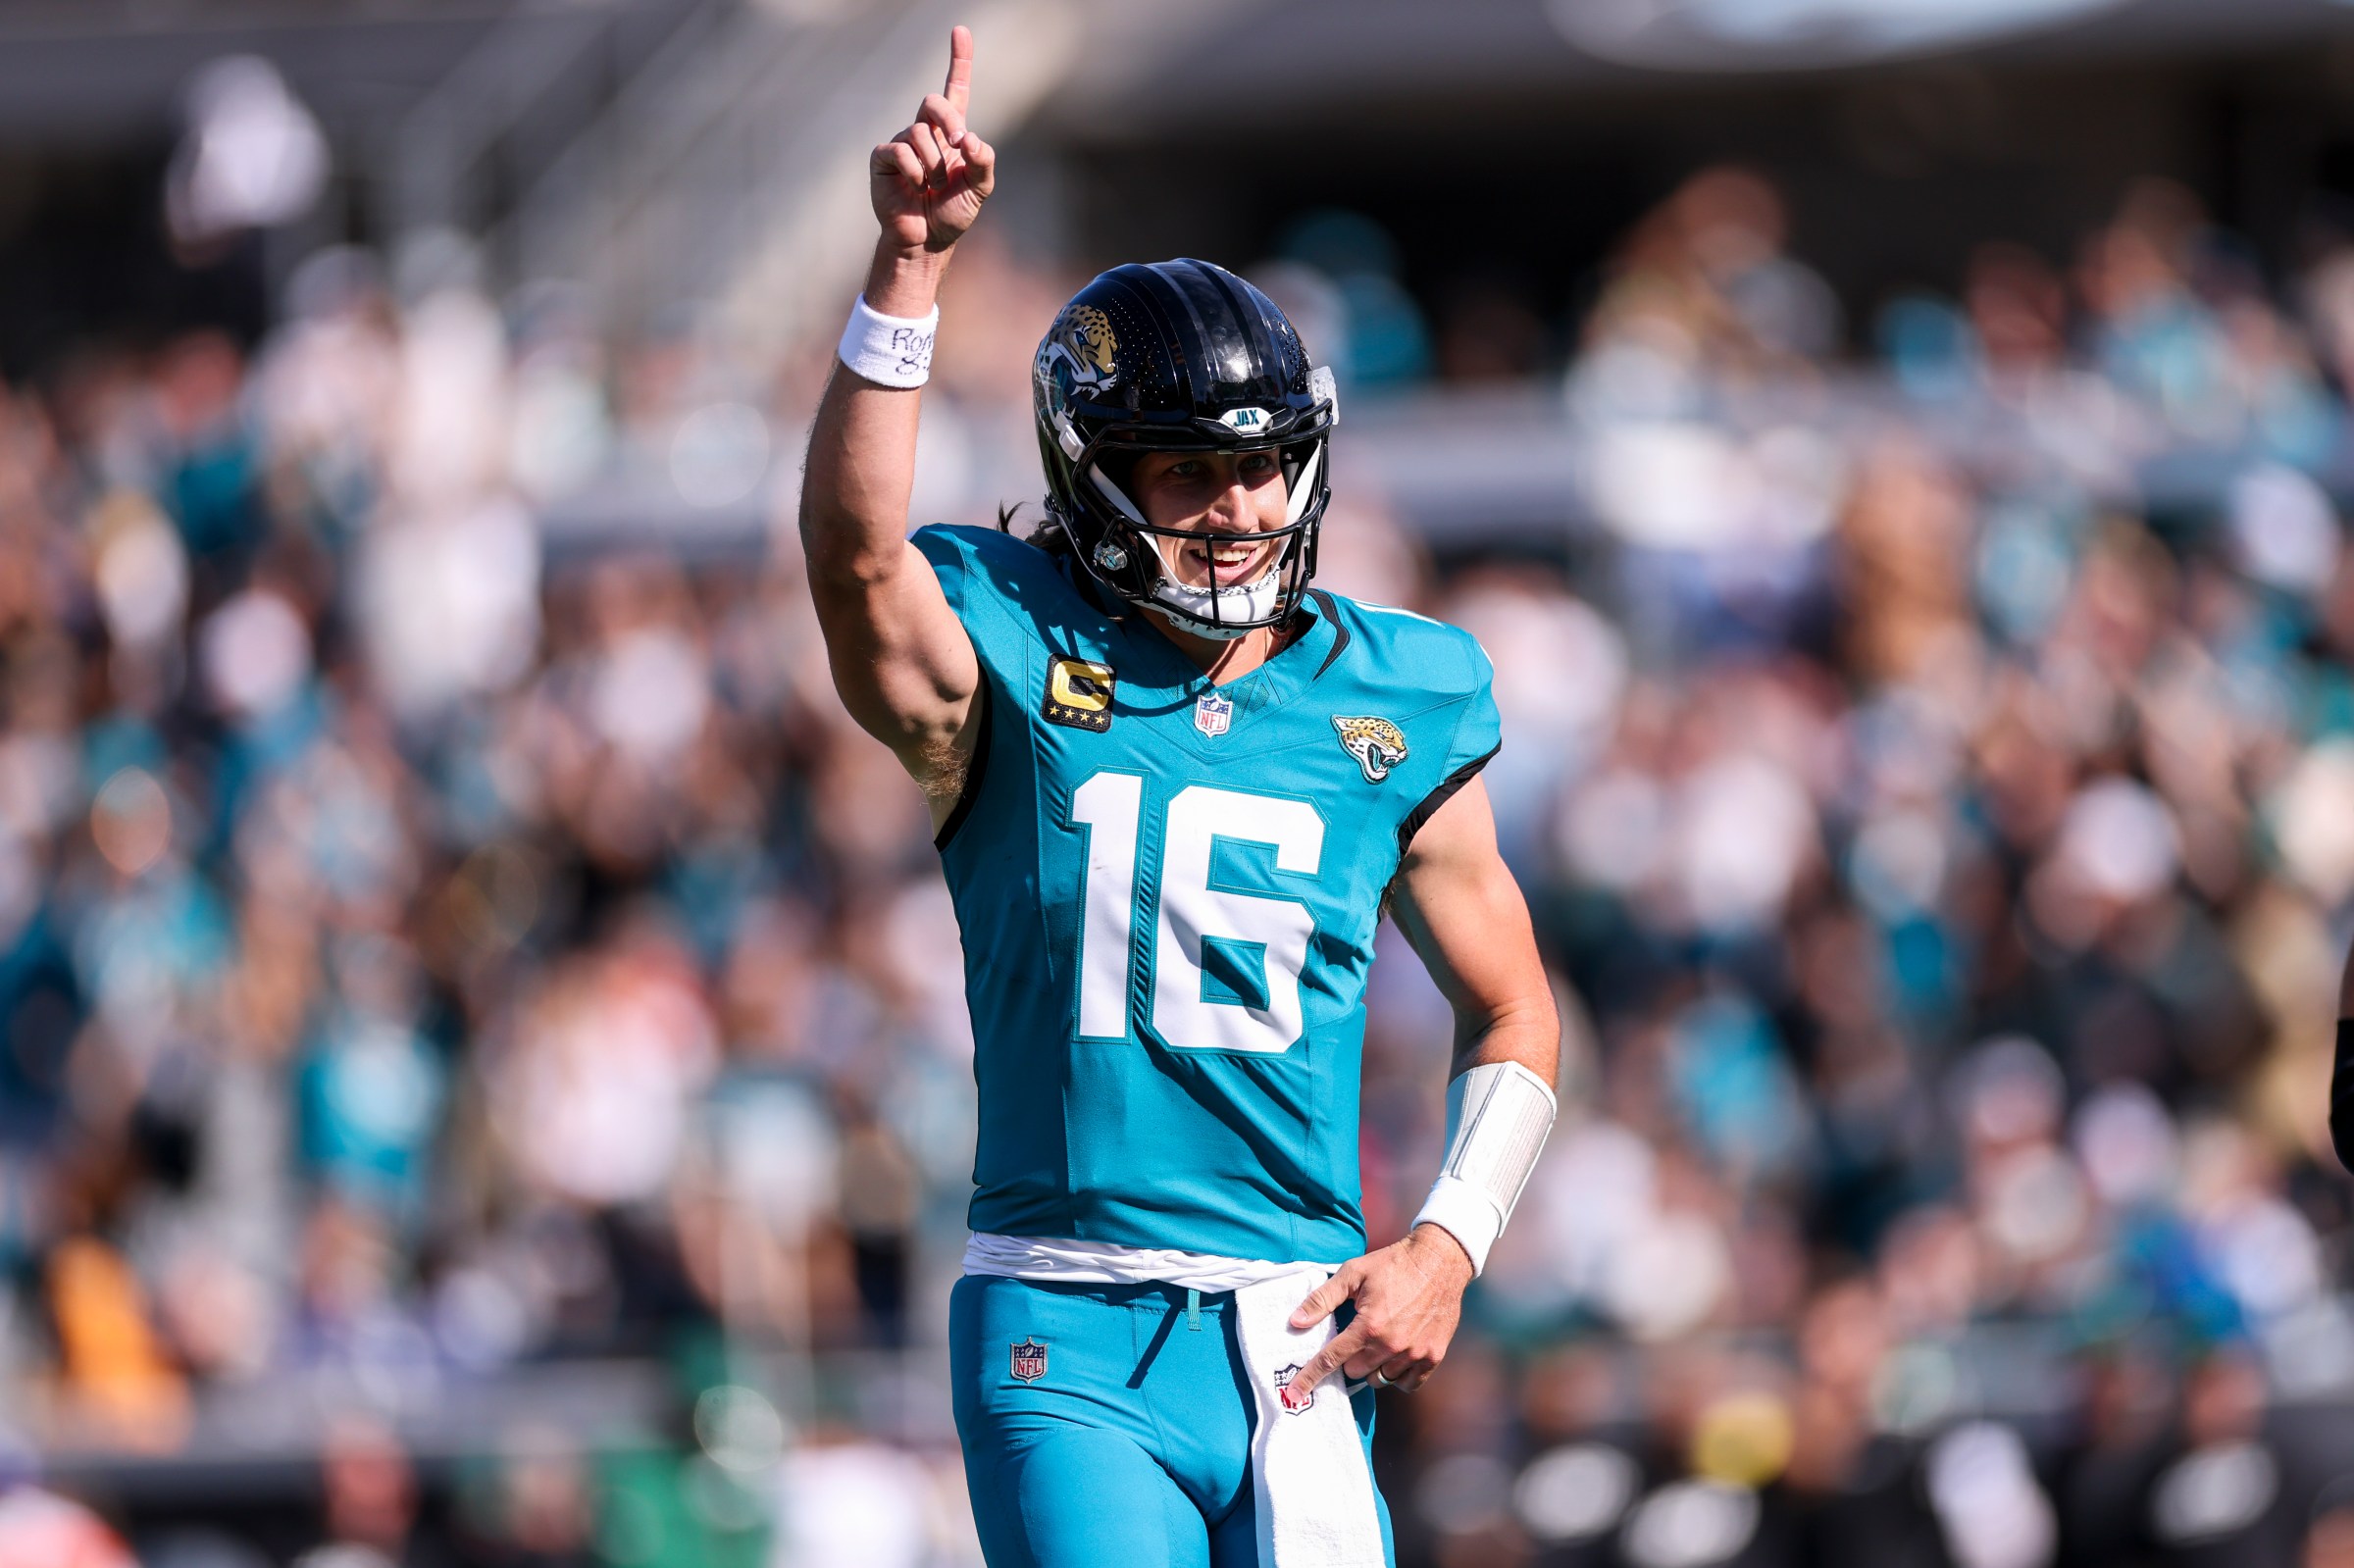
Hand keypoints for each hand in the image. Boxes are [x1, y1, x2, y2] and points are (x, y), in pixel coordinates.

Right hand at [870, 25, 996, 258]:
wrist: (927, 240)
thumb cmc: (953, 213)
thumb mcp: (980, 188)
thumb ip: (984, 161)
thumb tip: (970, 139)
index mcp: (951, 134)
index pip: (955, 89)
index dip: (959, 60)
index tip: (960, 30)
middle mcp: (925, 132)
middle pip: (934, 102)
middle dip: (949, 120)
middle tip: (958, 145)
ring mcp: (902, 143)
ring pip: (919, 133)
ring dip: (934, 163)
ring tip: (933, 186)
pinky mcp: (884, 158)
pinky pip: (900, 151)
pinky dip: (914, 170)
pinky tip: (916, 187)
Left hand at [1283, 1224, 1473, 1404]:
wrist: (1440, 1260)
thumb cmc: (1393, 1264)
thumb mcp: (1353, 1273)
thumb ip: (1322, 1299)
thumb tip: (1296, 1321)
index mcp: (1368, 1325)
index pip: (1330, 1359)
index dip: (1308, 1378)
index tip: (1292, 1395)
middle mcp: (1391, 1345)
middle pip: (1355, 1372)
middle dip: (1350, 1358)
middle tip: (1358, 1335)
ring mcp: (1414, 1354)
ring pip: (1380, 1380)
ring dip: (1374, 1366)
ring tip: (1379, 1341)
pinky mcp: (1433, 1356)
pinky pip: (1407, 1383)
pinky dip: (1397, 1375)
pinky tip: (1397, 1355)